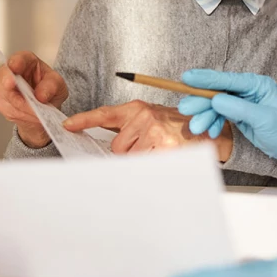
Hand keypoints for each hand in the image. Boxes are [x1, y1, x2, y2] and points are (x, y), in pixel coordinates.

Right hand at [0, 51, 66, 148]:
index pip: (18, 58)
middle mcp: (12, 73)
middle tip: (14, 89)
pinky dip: (22, 115)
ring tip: (37, 112)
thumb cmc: (49, 90)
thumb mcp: (58, 84)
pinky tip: (32, 116)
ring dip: (22, 106)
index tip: (15, 67)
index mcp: (26, 61)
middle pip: (4, 76)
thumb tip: (40, 94)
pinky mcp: (3, 103)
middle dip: (8, 83)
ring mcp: (4, 88)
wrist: (45, 109)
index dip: (15, 62)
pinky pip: (9, 110)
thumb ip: (52, 86)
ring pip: (6, 96)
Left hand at [63, 100, 233, 160]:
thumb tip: (109, 148)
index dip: (84, 120)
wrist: (209, 129)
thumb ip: (130, 129)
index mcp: (137, 109)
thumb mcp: (152, 119)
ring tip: (160, 151)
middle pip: (117, 148)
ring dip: (142, 161)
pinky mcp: (166, 147)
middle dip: (128, 154)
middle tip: (148, 148)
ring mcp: (155, 132)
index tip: (66, 125)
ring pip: (131, 159)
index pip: (104, 114)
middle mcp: (144, 117)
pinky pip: (147, 166)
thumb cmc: (177, 127)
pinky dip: (153, 167)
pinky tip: (166, 157)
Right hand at [178, 70, 276, 176]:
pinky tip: (211, 132)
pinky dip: (213, 123)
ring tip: (196, 128)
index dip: (206, 79)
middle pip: (218, 92)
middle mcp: (248, 90)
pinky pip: (219, 115)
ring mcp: (241, 102)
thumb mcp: (263, 119)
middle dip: (201, 102)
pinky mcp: (238, 114)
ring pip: (216, 105)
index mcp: (257, 84)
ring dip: (204, 116)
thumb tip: (215, 100)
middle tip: (185, 109)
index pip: (228, 80)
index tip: (187, 78)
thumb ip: (239, 109)